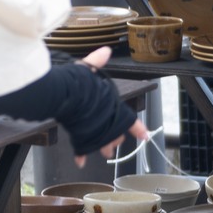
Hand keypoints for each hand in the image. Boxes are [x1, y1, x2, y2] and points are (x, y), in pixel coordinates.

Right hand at [72, 46, 148, 166]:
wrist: (66, 94)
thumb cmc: (79, 82)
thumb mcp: (88, 68)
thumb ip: (97, 61)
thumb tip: (105, 50)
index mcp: (112, 106)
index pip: (129, 120)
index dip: (138, 128)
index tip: (145, 136)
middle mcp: (106, 121)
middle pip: (115, 134)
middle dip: (115, 139)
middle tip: (116, 143)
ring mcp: (94, 130)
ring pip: (102, 143)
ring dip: (103, 148)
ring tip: (105, 154)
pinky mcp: (80, 135)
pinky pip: (81, 148)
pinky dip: (80, 156)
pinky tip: (80, 162)